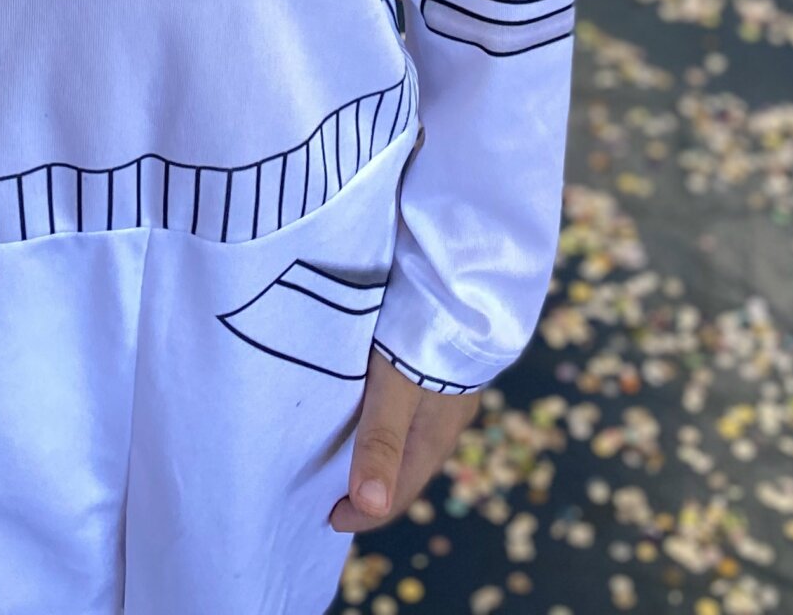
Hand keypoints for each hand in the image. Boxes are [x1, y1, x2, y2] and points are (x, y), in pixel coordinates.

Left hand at [329, 349, 478, 533]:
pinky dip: (385, 417)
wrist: (462, 273)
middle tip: (333, 492)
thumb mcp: (395, 388)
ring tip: (344, 451)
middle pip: (405, 466)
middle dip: (373, 486)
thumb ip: (382, 444)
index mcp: (434, 435)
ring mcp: (445, 389)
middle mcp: (444, 418)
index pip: (399, 492)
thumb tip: (370, 508)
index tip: (329, 519)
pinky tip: (368, 401)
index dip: (365, 514)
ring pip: (408, 434)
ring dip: (379, 450)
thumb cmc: (426, 332)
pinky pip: (409, 404)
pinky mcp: (441, 360)